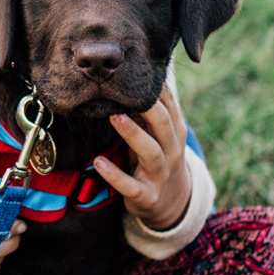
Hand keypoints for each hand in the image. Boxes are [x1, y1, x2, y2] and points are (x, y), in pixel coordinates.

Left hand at [94, 85, 190, 230]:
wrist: (172, 203)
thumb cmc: (159, 158)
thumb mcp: (159, 136)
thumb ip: (148, 113)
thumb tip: (129, 80)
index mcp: (175, 133)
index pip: (170, 106)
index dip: (157, 89)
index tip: (140, 71)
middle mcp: (171, 151)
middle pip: (164, 124)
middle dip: (148, 107)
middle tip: (125, 92)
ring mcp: (159, 173)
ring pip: (149, 151)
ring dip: (132, 133)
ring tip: (114, 117)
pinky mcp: (146, 195)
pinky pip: (130, 185)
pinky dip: (114, 174)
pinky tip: (98, 162)